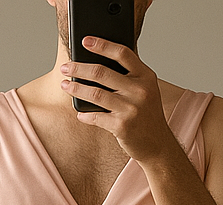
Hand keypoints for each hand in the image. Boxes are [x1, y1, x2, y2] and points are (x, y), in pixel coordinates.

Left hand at [59, 37, 177, 163]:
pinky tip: (79, 113)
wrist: (157, 145)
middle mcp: (140, 91)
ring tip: (65, 85)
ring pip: (95, 94)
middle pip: (102, 73)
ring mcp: (131, 109)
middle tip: (66, 67)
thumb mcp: (146, 90)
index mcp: (146, 76)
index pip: (122, 53)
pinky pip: (96, 117)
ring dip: (76, 89)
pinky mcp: (122, 127)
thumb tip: (97, 62)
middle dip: (79, 68)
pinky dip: (85, 114)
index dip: (102, 45)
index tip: (85, 41)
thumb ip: (130, 76)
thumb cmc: (147, 115)